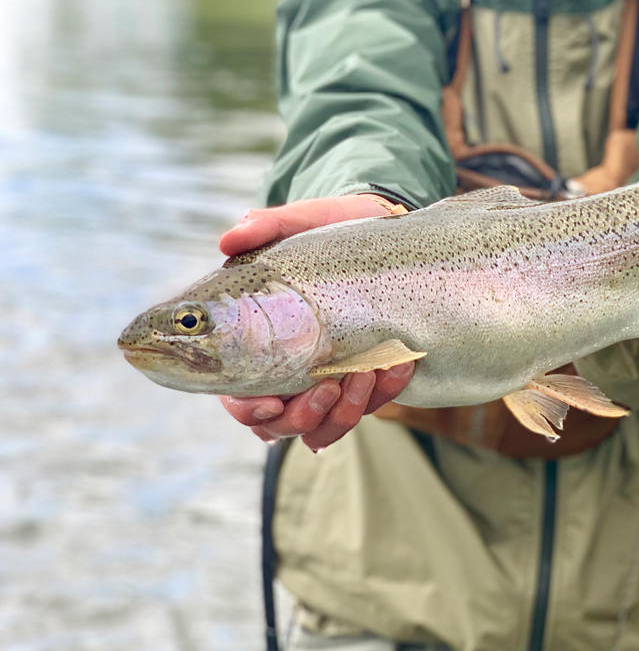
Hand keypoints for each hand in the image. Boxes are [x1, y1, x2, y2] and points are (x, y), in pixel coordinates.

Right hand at [217, 193, 413, 449]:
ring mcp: (331, 380)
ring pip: (325, 429)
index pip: (238, 397)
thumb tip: (229, 239)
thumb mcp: (301, 222)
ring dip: (344, 412)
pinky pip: (376, 405)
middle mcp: (290, 372)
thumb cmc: (330, 230)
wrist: (383, 228)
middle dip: (302, 417)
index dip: (248, 409)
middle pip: (280, 426)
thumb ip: (265, 228)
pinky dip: (386, 393)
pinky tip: (397, 364)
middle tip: (326, 386)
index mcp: (259, 345)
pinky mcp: (370, 377)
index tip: (270, 401)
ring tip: (364, 374)